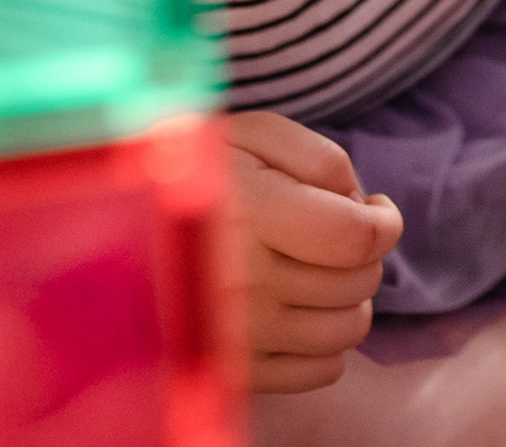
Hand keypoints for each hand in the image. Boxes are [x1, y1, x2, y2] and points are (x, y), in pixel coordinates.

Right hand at [227, 110, 404, 394]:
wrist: (120, 228)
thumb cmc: (201, 172)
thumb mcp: (256, 133)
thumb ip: (321, 159)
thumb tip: (360, 203)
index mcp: (252, 216)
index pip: (357, 237)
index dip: (385, 221)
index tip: (376, 207)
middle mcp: (244, 284)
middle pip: (356, 282)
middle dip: (365, 252)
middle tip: (341, 230)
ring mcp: (238, 335)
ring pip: (345, 330)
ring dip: (350, 297)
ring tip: (323, 268)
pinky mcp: (233, 372)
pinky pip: (317, 372)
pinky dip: (328, 342)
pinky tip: (306, 308)